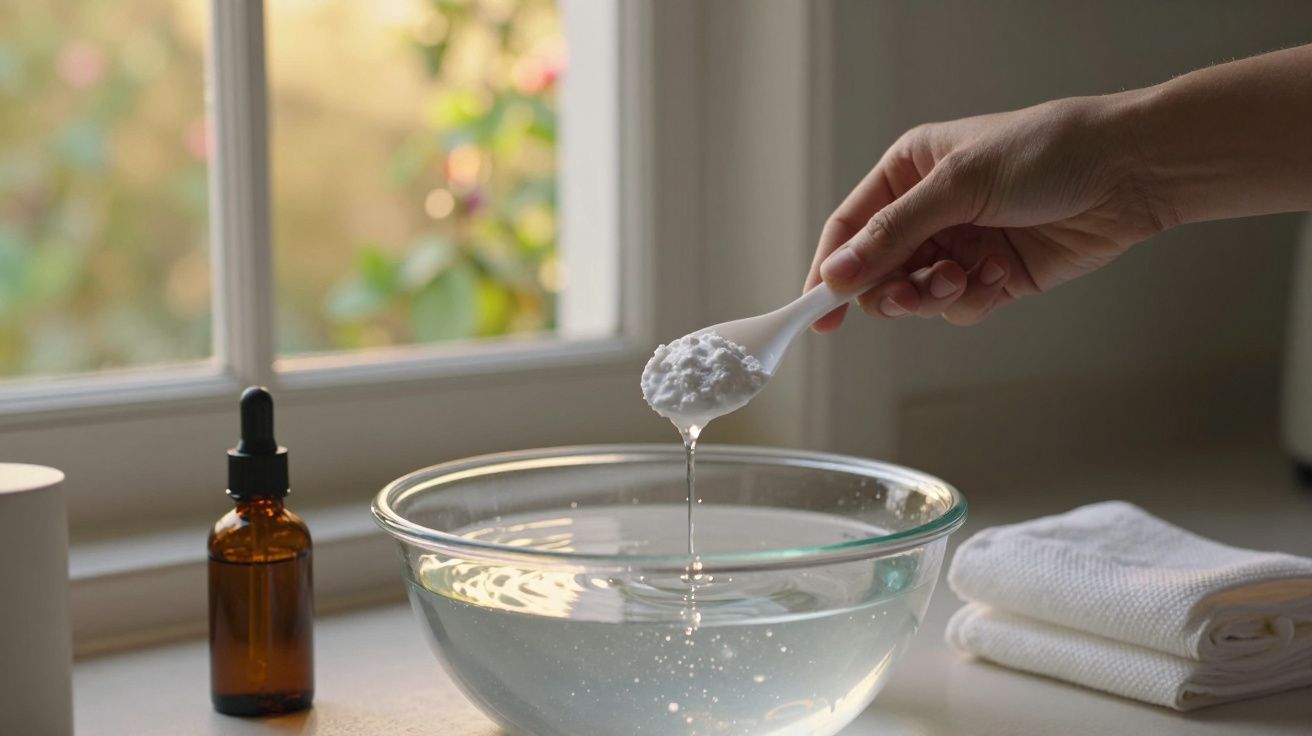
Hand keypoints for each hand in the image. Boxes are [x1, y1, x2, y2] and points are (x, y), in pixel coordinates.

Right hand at [804, 95, 1167, 329]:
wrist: (1128, 173)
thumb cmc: (1047, 152)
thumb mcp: (957, 184)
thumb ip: (892, 233)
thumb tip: (836, 275)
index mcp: (909, 173)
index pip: (849, 227)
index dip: (828, 270)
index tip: (815, 312)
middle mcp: (929, 211)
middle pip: (877, 272)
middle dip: (889, 290)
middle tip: (909, 297)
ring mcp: (961, 246)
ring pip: (916, 296)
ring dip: (934, 296)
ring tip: (963, 280)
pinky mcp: (994, 278)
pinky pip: (959, 309)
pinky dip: (974, 300)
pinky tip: (1000, 275)